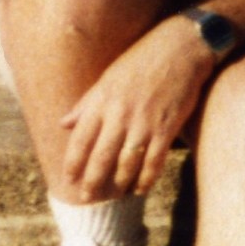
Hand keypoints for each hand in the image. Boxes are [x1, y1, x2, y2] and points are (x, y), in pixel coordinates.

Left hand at [58, 16, 218, 197]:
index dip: (73, 163)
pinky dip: (147, 178)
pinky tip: (141, 188)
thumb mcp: (108, 77)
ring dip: (119, 183)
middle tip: (88, 198)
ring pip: (126, 162)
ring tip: (115, 196)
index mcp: (102, 101)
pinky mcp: (166, 126)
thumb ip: (87, 103)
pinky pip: (154, 160)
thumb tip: (64, 123)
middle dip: (93, 180)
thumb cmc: (142, 58)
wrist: (180, 47)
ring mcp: (144, 122)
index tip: (68, 179)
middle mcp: (119, 114)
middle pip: (101, 157)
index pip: (80, 139)